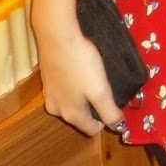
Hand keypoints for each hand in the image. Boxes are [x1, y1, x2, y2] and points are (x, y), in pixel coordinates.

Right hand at [33, 17, 120, 135]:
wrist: (56, 36)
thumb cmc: (81, 64)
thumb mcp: (100, 90)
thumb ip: (109, 111)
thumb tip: (118, 127)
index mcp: (71, 115)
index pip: (91, 130)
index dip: (107, 121)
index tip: (116, 105)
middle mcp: (56, 109)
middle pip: (81, 116)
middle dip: (95, 108)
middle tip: (107, 89)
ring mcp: (49, 94)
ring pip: (72, 102)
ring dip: (84, 96)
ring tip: (96, 78)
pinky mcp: (47, 79)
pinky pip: (64, 90)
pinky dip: (74, 85)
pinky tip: (81, 70)